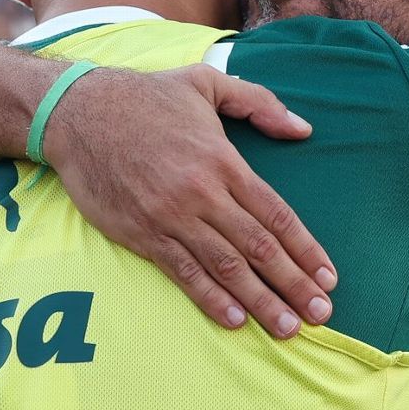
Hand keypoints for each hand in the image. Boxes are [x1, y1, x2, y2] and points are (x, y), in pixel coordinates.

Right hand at [42, 64, 336, 337]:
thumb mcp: (208, 82)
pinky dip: (211, 299)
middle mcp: (202, 193)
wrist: (79, 113)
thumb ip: (260, 103)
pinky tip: (235, 319)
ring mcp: (171, 216)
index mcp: (223, 160)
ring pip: (225, 267)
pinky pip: (183, 272)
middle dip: (294, 283)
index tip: (329, 276)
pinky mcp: (142, 234)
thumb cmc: (148, 97)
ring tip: (288, 327)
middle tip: (321, 314)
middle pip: (258, 246)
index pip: (275, 214)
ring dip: (260, 301)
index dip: (305, 249)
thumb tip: (303, 129)